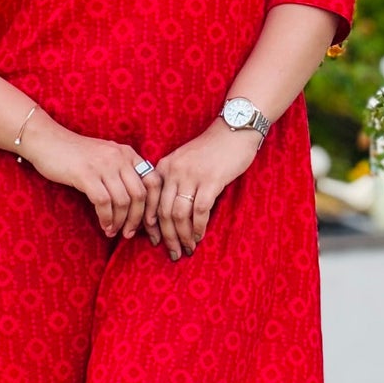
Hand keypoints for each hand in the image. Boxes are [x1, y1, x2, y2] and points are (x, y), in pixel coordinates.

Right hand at [17, 111, 164, 239]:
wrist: (47, 140)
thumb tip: (137, 203)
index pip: (154, 181)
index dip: (155, 205)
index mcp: (128, 153)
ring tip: (113, 231)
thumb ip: (122, 171)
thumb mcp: (105, 156)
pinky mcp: (86, 174)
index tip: (150, 223)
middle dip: (137, 219)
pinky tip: (103, 226)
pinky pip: (103, 202)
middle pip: (140, 194)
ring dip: (119, 222)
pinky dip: (106, 218)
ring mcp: (103, 165)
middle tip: (129, 233)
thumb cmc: (75, 154)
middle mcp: (119, 157)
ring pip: (123, 201)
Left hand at [146, 117, 262, 260]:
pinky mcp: (211, 180)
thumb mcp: (184, 161)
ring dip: (183, 236)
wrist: (234, 129)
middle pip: (163, 212)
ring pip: (179, 214)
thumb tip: (168, 214)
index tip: (154, 242)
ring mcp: (191, 176)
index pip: (150, 201)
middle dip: (167, 237)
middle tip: (173, 253)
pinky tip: (200, 236)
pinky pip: (200, 210)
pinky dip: (198, 227)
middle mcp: (173, 171)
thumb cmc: (210, 149)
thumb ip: (174, 181)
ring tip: (188, 249)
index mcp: (163, 167)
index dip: (150, 226)